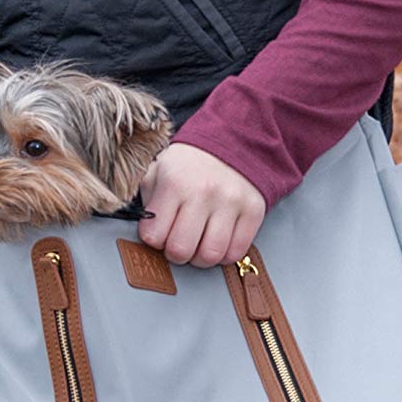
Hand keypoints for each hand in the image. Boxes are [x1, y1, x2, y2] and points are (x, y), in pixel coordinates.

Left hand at [136, 142, 266, 268]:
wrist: (231, 143)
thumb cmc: (189, 165)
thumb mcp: (158, 172)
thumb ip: (148, 202)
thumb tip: (148, 234)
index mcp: (174, 183)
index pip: (154, 236)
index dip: (154, 240)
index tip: (159, 232)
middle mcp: (203, 193)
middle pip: (181, 250)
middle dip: (175, 254)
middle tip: (178, 242)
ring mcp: (231, 203)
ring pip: (210, 256)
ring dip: (200, 258)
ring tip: (199, 243)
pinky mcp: (253, 212)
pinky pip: (236, 253)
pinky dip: (224, 255)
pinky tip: (217, 241)